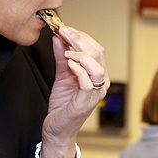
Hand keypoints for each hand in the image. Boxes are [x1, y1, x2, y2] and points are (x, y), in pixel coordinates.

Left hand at [42, 25, 107, 149]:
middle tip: (63, 32)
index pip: (96, 49)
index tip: (64, 29)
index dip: (81, 36)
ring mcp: (95, 93)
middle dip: (79, 40)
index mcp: (97, 75)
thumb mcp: (61, 75)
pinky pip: (87, 82)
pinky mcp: (86, 102)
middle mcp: (100, 83)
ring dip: (79, 54)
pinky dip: (78, 69)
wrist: (57, 129)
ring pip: (96, 66)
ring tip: (66, 52)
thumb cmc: (62, 105)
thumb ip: (61, 57)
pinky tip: (68, 64)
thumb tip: (58, 38)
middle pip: (98, 53)